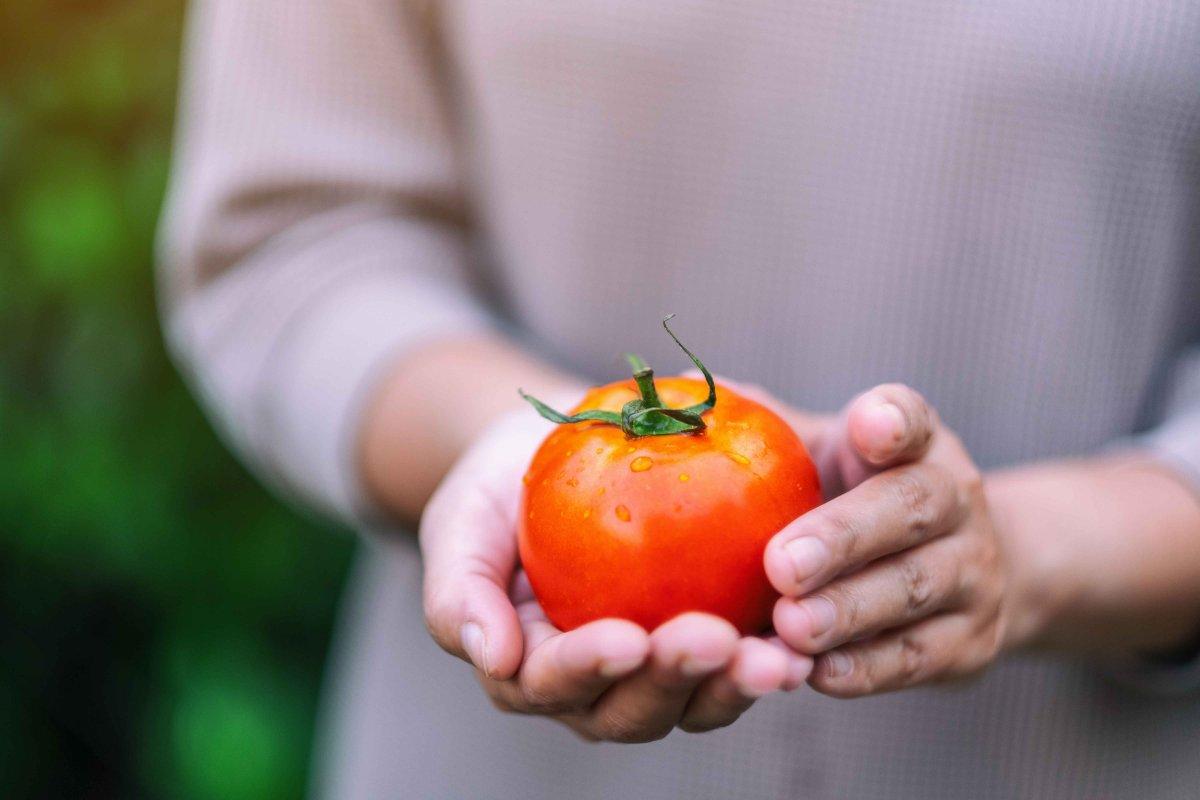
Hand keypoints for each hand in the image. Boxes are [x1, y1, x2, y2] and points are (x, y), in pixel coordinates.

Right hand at [420, 408, 811, 741]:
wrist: (549, 457)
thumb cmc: (494, 493)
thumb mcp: (459, 525)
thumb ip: (459, 591)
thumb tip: (491, 656)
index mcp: (530, 669)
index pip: (556, 682)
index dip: (589, 668)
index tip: (626, 638)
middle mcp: (594, 689)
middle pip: (634, 708)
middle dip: (676, 681)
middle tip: (717, 640)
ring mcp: (654, 672)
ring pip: (695, 702)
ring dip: (736, 685)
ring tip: (779, 656)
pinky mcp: (705, 644)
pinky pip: (738, 660)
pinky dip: (771, 652)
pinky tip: (804, 631)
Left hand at [763, 384, 1008, 696]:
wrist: (955, 573)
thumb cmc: (855, 501)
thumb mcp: (820, 456)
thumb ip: (767, 435)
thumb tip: (668, 405)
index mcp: (917, 444)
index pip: (912, 417)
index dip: (891, 420)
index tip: (867, 424)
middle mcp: (958, 499)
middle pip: (911, 508)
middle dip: (845, 537)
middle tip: (781, 566)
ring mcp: (974, 573)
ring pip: (913, 590)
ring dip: (849, 612)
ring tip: (789, 627)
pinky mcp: (971, 643)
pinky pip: (916, 658)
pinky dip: (866, 669)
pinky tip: (815, 673)